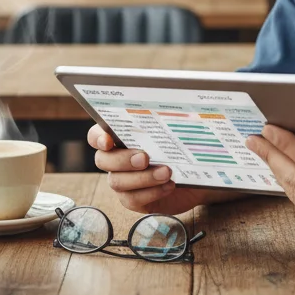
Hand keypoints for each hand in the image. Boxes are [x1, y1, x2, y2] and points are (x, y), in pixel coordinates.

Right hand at [87, 124, 241, 215]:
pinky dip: (152, 192)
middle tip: (144, 157)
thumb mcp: (178, 130)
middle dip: (123, 160)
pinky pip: (133, 199)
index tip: (108, 140)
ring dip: (143, 178)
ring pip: (118, 182)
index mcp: (120, 137)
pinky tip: (169, 185)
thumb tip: (179, 94)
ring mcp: (123, 180)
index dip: (98, 137)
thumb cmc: (183, 146)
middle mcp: (116, 159)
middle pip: (104, 160)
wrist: (198, 174)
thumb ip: (169, 116)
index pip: (96, 135)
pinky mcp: (134, 199)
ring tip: (166, 172)